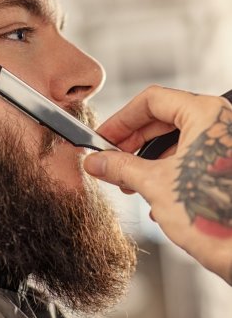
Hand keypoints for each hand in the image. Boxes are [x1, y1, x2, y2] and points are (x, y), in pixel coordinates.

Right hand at [84, 86, 231, 283]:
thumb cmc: (219, 216)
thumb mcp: (157, 185)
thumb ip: (121, 167)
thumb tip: (97, 161)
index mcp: (205, 114)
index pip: (151, 101)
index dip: (121, 119)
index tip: (103, 136)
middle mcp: (218, 124)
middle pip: (162, 120)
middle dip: (132, 142)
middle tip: (109, 158)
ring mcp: (224, 145)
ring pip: (175, 142)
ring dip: (147, 161)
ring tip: (128, 183)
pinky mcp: (225, 168)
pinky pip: (190, 159)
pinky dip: (167, 173)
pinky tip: (153, 198)